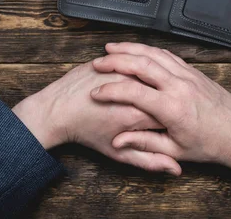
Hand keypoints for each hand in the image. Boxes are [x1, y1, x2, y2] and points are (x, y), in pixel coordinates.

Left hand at [12, 61, 181, 174]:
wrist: (56, 111)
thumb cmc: (86, 132)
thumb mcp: (118, 154)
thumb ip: (150, 160)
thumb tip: (175, 169)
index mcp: (136, 114)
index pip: (169, 111)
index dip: (170, 116)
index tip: (166, 120)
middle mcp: (130, 89)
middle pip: (160, 87)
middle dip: (161, 94)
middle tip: (153, 102)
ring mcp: (118, 72)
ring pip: (145, 71)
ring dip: (148, 78)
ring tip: (144, 87)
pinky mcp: (109, 62)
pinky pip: (128, 61)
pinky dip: (132, 68)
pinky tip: (129, 76)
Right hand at [90, 43, 230, 177]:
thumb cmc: (208, 145)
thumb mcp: (175, 150)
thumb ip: (145, 145)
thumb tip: (120, 141)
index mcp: (172, 108)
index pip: (133, 92)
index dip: (110, 91)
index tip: (96, 93)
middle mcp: (179, 86)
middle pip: (141, 63)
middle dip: (116, 60)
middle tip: (98, 62)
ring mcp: (188, 75)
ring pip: (154, 54)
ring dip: (131, 49)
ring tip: (111, 49)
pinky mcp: (193, 71)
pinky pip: (167, 55)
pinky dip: (149, 50)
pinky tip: (138, 51)